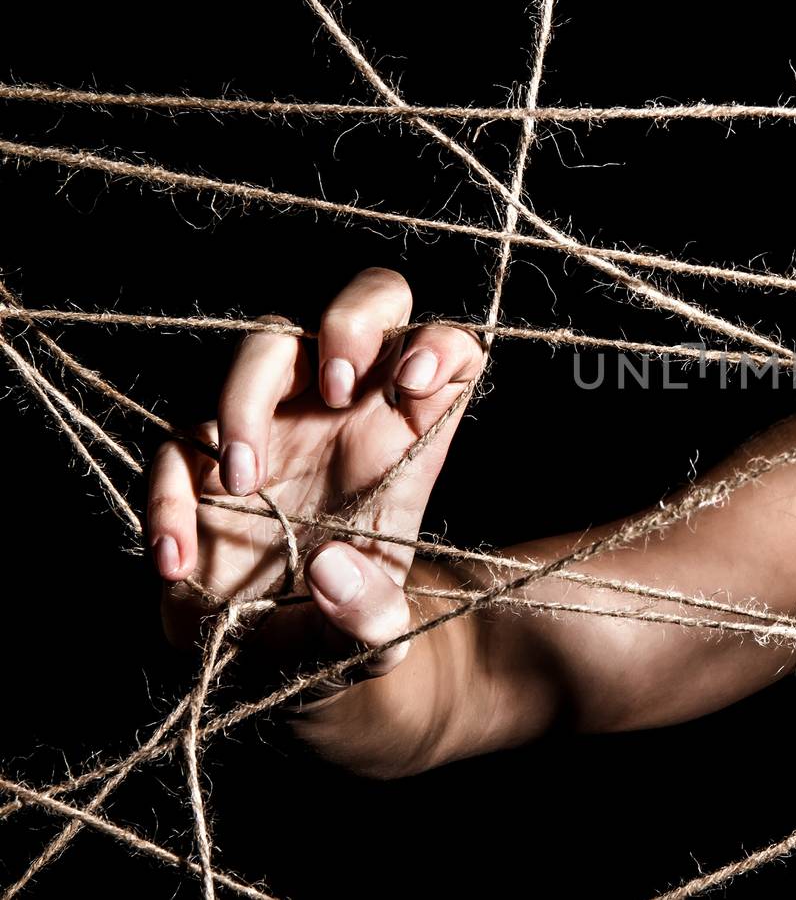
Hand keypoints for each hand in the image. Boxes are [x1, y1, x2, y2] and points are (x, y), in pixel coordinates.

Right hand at [146, 267, 484, 707]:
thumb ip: (372, 617)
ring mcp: (274, 423)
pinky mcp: (200, 460)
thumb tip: (329, 570)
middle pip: (365, 305)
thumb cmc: (344, 631)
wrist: (272, 669)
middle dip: (350, 321)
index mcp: (408, 436)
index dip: (439, 343)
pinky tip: (179, 558)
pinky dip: (170, 494)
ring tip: (245, 484)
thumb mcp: (377, 643)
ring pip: (266, 345)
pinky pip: (178, 443)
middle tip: (336, 390)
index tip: (415, 380)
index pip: (447, 349)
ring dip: (249, 399)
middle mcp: (346, 412)